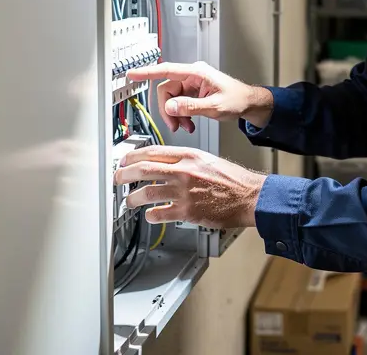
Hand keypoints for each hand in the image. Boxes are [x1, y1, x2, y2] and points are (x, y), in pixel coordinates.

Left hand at [114, 145, 266, 227]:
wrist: (249, 196)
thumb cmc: (232, 179)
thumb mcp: (207, 159)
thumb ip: (185, 160)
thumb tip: (163, 164)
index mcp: (188, 156)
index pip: (152, 152)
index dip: (132, 156)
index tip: (124, 161)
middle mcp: (184, 171)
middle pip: (143, 169)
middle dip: (124, 175)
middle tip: (118, 179)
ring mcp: (184, 192)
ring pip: (147, 192)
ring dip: (133, 198)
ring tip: (130, 201)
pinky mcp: (187, 211)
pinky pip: (159, 213)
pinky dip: (151, 215)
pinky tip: (150, 215)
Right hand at [126, 61, 272, 132]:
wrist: (248, 103)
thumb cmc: (238, 100)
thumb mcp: (214, 107)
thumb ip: (191, 107)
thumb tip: (170, 107)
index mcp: (196, 73)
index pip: (166, 70)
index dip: (147, 73)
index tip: (132, 74)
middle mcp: (192, 75)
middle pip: (166, 90)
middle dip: (168, 110)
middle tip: (175, 126)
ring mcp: (192, 84)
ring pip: (171, 99)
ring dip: (175, 115)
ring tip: (186, 126)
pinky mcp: (193, 92)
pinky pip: (178, 103)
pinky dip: (181, 115)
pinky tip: (189, 123)